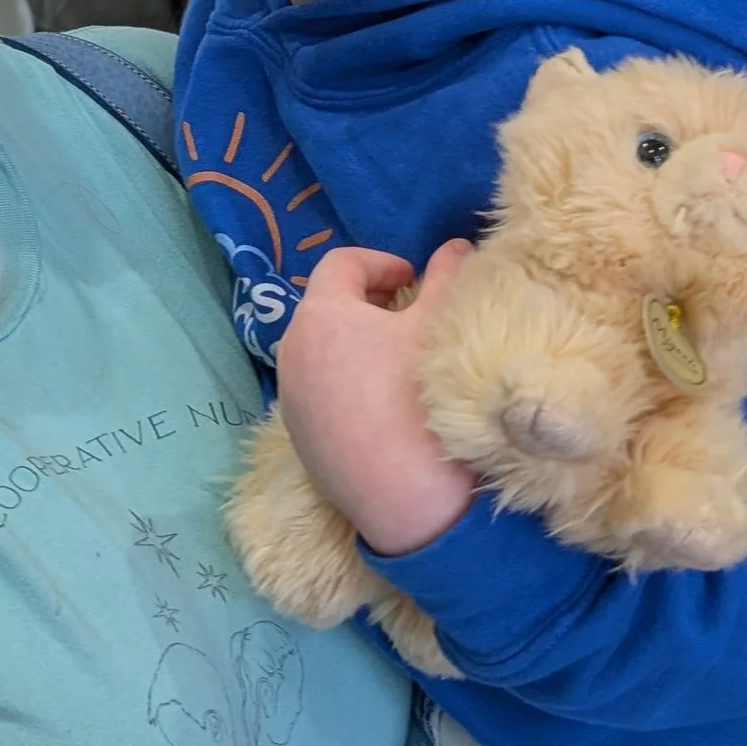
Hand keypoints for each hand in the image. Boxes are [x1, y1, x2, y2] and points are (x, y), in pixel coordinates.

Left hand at [273, 240, 483, 556]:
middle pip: (325, 306)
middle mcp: (291, 350)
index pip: (340, 264)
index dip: (380, 262)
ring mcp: (290, 397)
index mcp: (320, 315)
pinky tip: (383, 405)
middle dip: (367, 302)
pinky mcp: (298, 437)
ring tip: (397, 359)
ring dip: (354, 343)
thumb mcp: (438, 328)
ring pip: (319, 351)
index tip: (413, 279)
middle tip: (408, 314)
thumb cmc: (420, 399)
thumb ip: (446, 278)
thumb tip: (457, 246)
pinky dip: (344, 382)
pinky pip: (317, 391)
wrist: (406, 499)